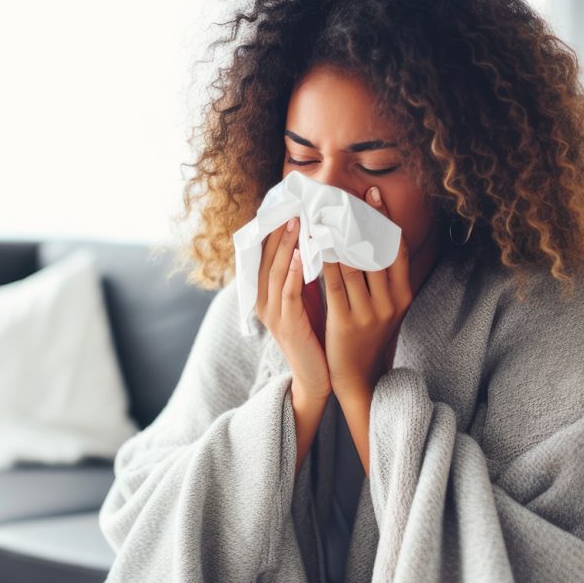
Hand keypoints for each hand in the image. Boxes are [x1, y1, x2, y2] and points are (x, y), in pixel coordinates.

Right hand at [254, 216, 331, 401]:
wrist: (317, 377)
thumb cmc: (315, 334)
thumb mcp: (309, 298)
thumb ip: (307, 274)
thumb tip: (320, 240)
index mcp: (267, 293)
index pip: (266, 255)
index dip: (274, 230)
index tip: (286, 205)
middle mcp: (264, 301)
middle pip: (266, 259)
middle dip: (277, 232)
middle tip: (291, 206)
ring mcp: (272, 314)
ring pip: (275, 272)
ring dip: (285, 247)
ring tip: (295, 223)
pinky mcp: (287, 326)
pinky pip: (288, 295)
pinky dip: (293, 274)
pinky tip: (303, 257)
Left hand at [322, 186, 412, 404]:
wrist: (357, 375)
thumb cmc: (368, 333)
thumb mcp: (385, 306)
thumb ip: (383, 276)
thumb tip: (372, 234)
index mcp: (404, 295)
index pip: (396, 247)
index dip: (384, 218)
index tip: (372, 193)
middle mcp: (391, 302)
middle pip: (375, 251)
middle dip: (358, 221)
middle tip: (342, 196)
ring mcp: (370, 313)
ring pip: (352, 264)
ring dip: (336, 237)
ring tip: (323, 214)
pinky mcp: (347, 322)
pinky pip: (333, 283)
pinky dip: (323, 261)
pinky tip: (313, 244)